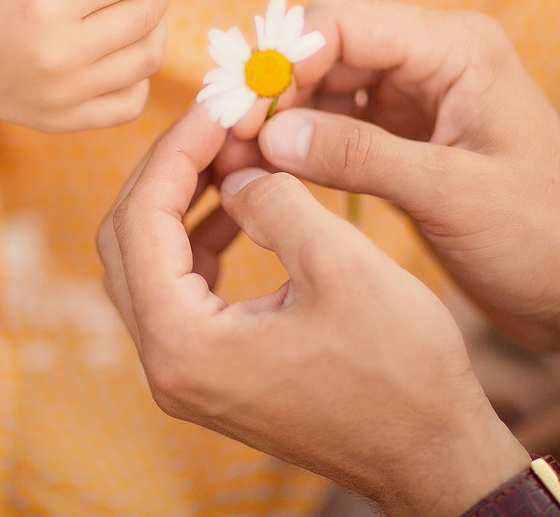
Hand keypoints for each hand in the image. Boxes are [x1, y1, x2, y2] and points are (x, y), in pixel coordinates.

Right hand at [0, 0, 168, 131]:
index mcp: (46, 1)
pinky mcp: (65, 121)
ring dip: (153, 28)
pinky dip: (138, 74)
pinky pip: (131, 101)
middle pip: (147, 16)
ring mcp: (65, 95)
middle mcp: (61, 54)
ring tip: (131, 8)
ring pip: (148, 59)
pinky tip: (117, 51)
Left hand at [97, 105, 529, 514]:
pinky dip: (200, 239)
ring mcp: (185, 373)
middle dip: (169, 172)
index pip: (140, 221)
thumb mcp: (340, 265)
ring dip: (183, 202)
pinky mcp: (212, 372)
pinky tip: (241, 205)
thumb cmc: (399, 370)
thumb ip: (275, 202)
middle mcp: (167, 365)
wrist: (432, 452)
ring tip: (232, 155)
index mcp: (185, 344)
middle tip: (217, 124)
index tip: (214, 107)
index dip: (174, 152)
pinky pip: (180, 289)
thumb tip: (238, 172)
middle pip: (127, 240)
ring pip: (149, 262)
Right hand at [243, 0, 559, 351]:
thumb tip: (273, 133)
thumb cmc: (545, 238)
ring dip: (280, 114)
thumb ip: (360, 157)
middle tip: (227, 139)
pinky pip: (336, 120)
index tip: (241, 112)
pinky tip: (271, 170)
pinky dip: (301, 140)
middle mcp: (434, 58)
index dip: (283, 58)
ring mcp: (417, 96)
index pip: (344, 21)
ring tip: (238, 158)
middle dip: (272, 86)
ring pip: (323, 82)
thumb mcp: (451, 195)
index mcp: (457, 49)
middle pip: (325, 45)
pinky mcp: (405, 135)